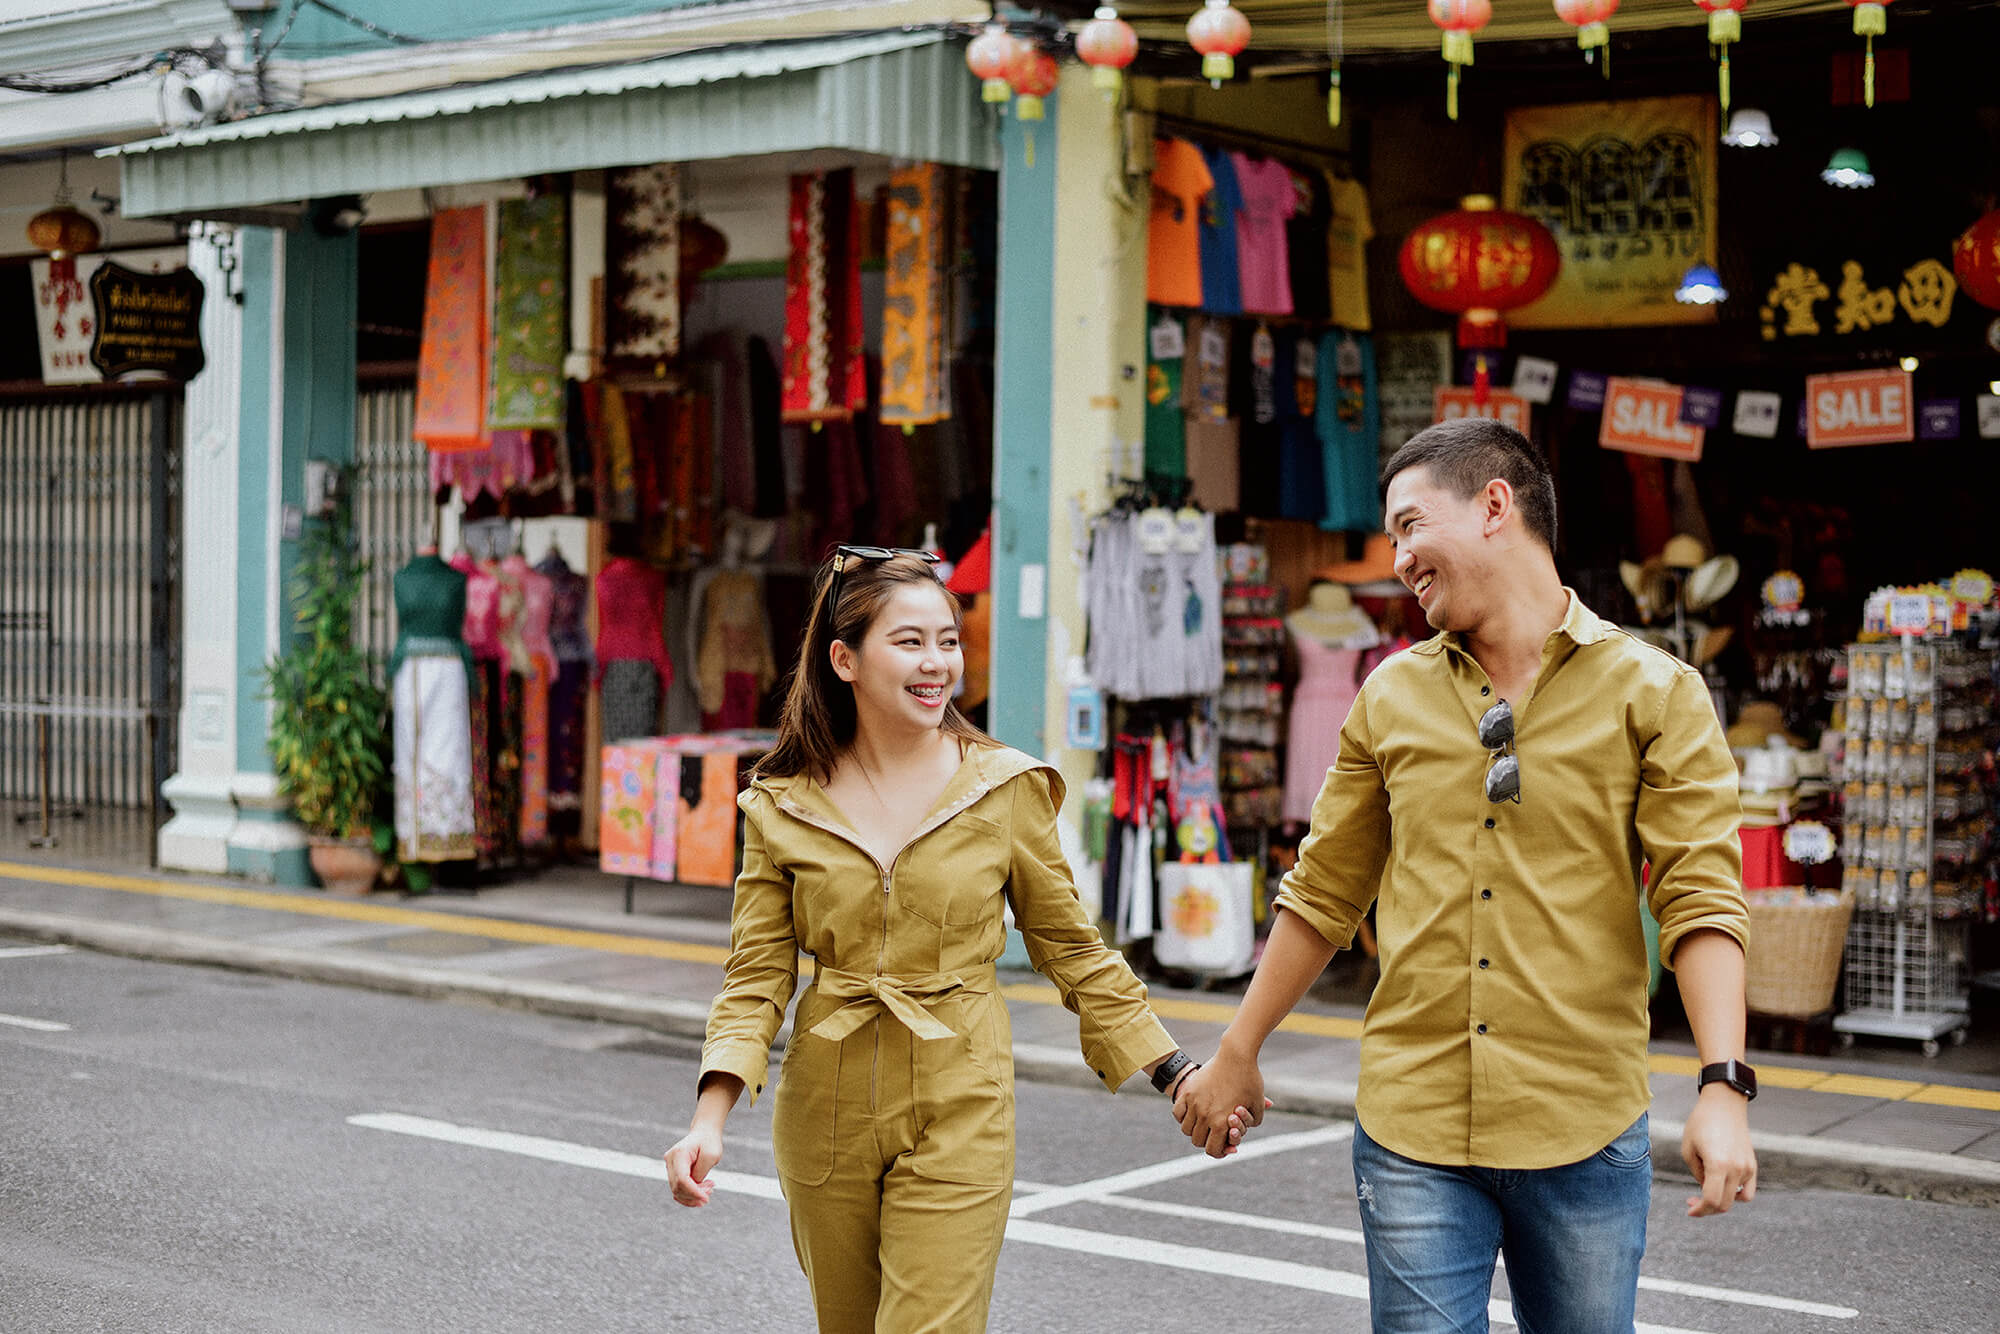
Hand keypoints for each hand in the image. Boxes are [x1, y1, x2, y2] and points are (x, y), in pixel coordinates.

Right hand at [664, 1123, 723, 1207]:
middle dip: (694, 1195)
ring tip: (708, 1190)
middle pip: (677, 1187)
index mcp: (679, 1154)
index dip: (693, 1192)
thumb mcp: (711, 1156)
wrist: (704, 1132)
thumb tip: (693, 1188)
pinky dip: (688, 1194)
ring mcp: (669, 1165)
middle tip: (711, 1191)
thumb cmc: (709, 1142)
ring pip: (676, 1190)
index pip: (682, 1180)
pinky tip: (699, 1194)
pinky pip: (677, 1187)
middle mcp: (670, 1159)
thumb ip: (700, 1173)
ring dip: (692, 1195)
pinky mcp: (672, 1170)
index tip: (706, 1198)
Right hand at [1174, 1045, 1266, 1158]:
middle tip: (1215, 1134)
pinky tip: (1193, 1113)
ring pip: (1186, 1129)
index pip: (1212, 1150)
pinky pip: (1177, 1112)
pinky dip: (1183, 1117)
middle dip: (1207, 1141)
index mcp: (1222, 1123)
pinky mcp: (1188, 1092)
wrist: (1236, 1055)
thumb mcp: (1257, 1106)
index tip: (1223, 1147)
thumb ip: (1250, 1124)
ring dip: (1194, 1130)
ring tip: (1204, 1123)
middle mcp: (1205, 1116)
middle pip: (1197, 1141)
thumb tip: (1236, 1134)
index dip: (1219, 1152)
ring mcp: (1194, 1104)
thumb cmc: (1250, 1080)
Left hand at [1681, 1086, 1756, 1216]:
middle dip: (1707, 1208)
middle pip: (1724, 1204)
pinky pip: (1748, 1190)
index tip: (1690, 1210)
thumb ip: (1697, 1174)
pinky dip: (1736, 1194)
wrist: (1724, 1105)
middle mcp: (1736, 1169)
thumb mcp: (1688, 1149)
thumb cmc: (1700, 1123)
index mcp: (1718, 1165)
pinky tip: (1723, 1187)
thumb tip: (1706, 1190)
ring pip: (1737, 1199)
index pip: (1711, 1200)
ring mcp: (1747, 1168)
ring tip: (1707, 1192)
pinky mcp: (1752, 1165)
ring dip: (1721, 1201)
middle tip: (1692, 1202)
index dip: (1700, 1210)